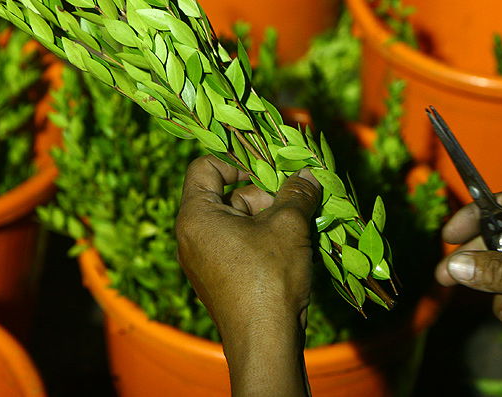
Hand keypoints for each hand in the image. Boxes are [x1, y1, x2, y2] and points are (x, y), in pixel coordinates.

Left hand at [176, 155, 320, 396]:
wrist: (265, 342)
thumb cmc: (269, 277)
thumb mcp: (288, 226)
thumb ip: (297, 193)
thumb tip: (308, 173)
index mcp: (196, 216)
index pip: (205, 167)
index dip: (236, 158)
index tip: (268, 165)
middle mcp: (192, 236)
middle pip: (228, 194)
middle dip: (264, 194)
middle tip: (296, 199)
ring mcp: (205, 259)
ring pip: (239, 220)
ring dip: (270, 217)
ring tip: (301, 225)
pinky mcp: (220, 278)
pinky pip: (241, 244)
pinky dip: (265, 238)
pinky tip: (293, 247)